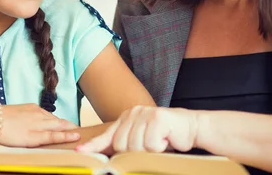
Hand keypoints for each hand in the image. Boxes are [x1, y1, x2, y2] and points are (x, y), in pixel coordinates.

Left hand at [0, 104, 80, 146]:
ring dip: (59, 121)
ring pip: (50, 116)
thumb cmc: (9, 133)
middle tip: (77, 130)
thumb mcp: (32, 140)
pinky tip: (47, 119)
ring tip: (66, 126)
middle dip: (68, 126)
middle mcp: (40, 115)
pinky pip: (42, 112)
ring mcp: (33, 110)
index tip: (80, 134)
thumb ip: (50, 137)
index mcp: (42, 124)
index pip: (61, 129)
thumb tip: (67, 135)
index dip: (71, 132)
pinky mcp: (26, 107)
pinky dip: (48, 117)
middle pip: (58, 121)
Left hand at [76, 106, 198, 153]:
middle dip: (135, 153)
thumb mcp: (142, 140)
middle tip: (151, 149)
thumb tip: (107, 157)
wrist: (192, 128)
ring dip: (149, 151)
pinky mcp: (157, 117)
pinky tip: (166, 140)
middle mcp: (133, 113)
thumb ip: (125, 145)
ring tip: (160, 143)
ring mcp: (144, 113)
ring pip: (135, 146)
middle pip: (121, 145)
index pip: (107, 135)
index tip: (79, 152)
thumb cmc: (167, 137)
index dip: (94, 145)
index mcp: (127, 118)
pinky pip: (150, 144)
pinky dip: (160, 148)